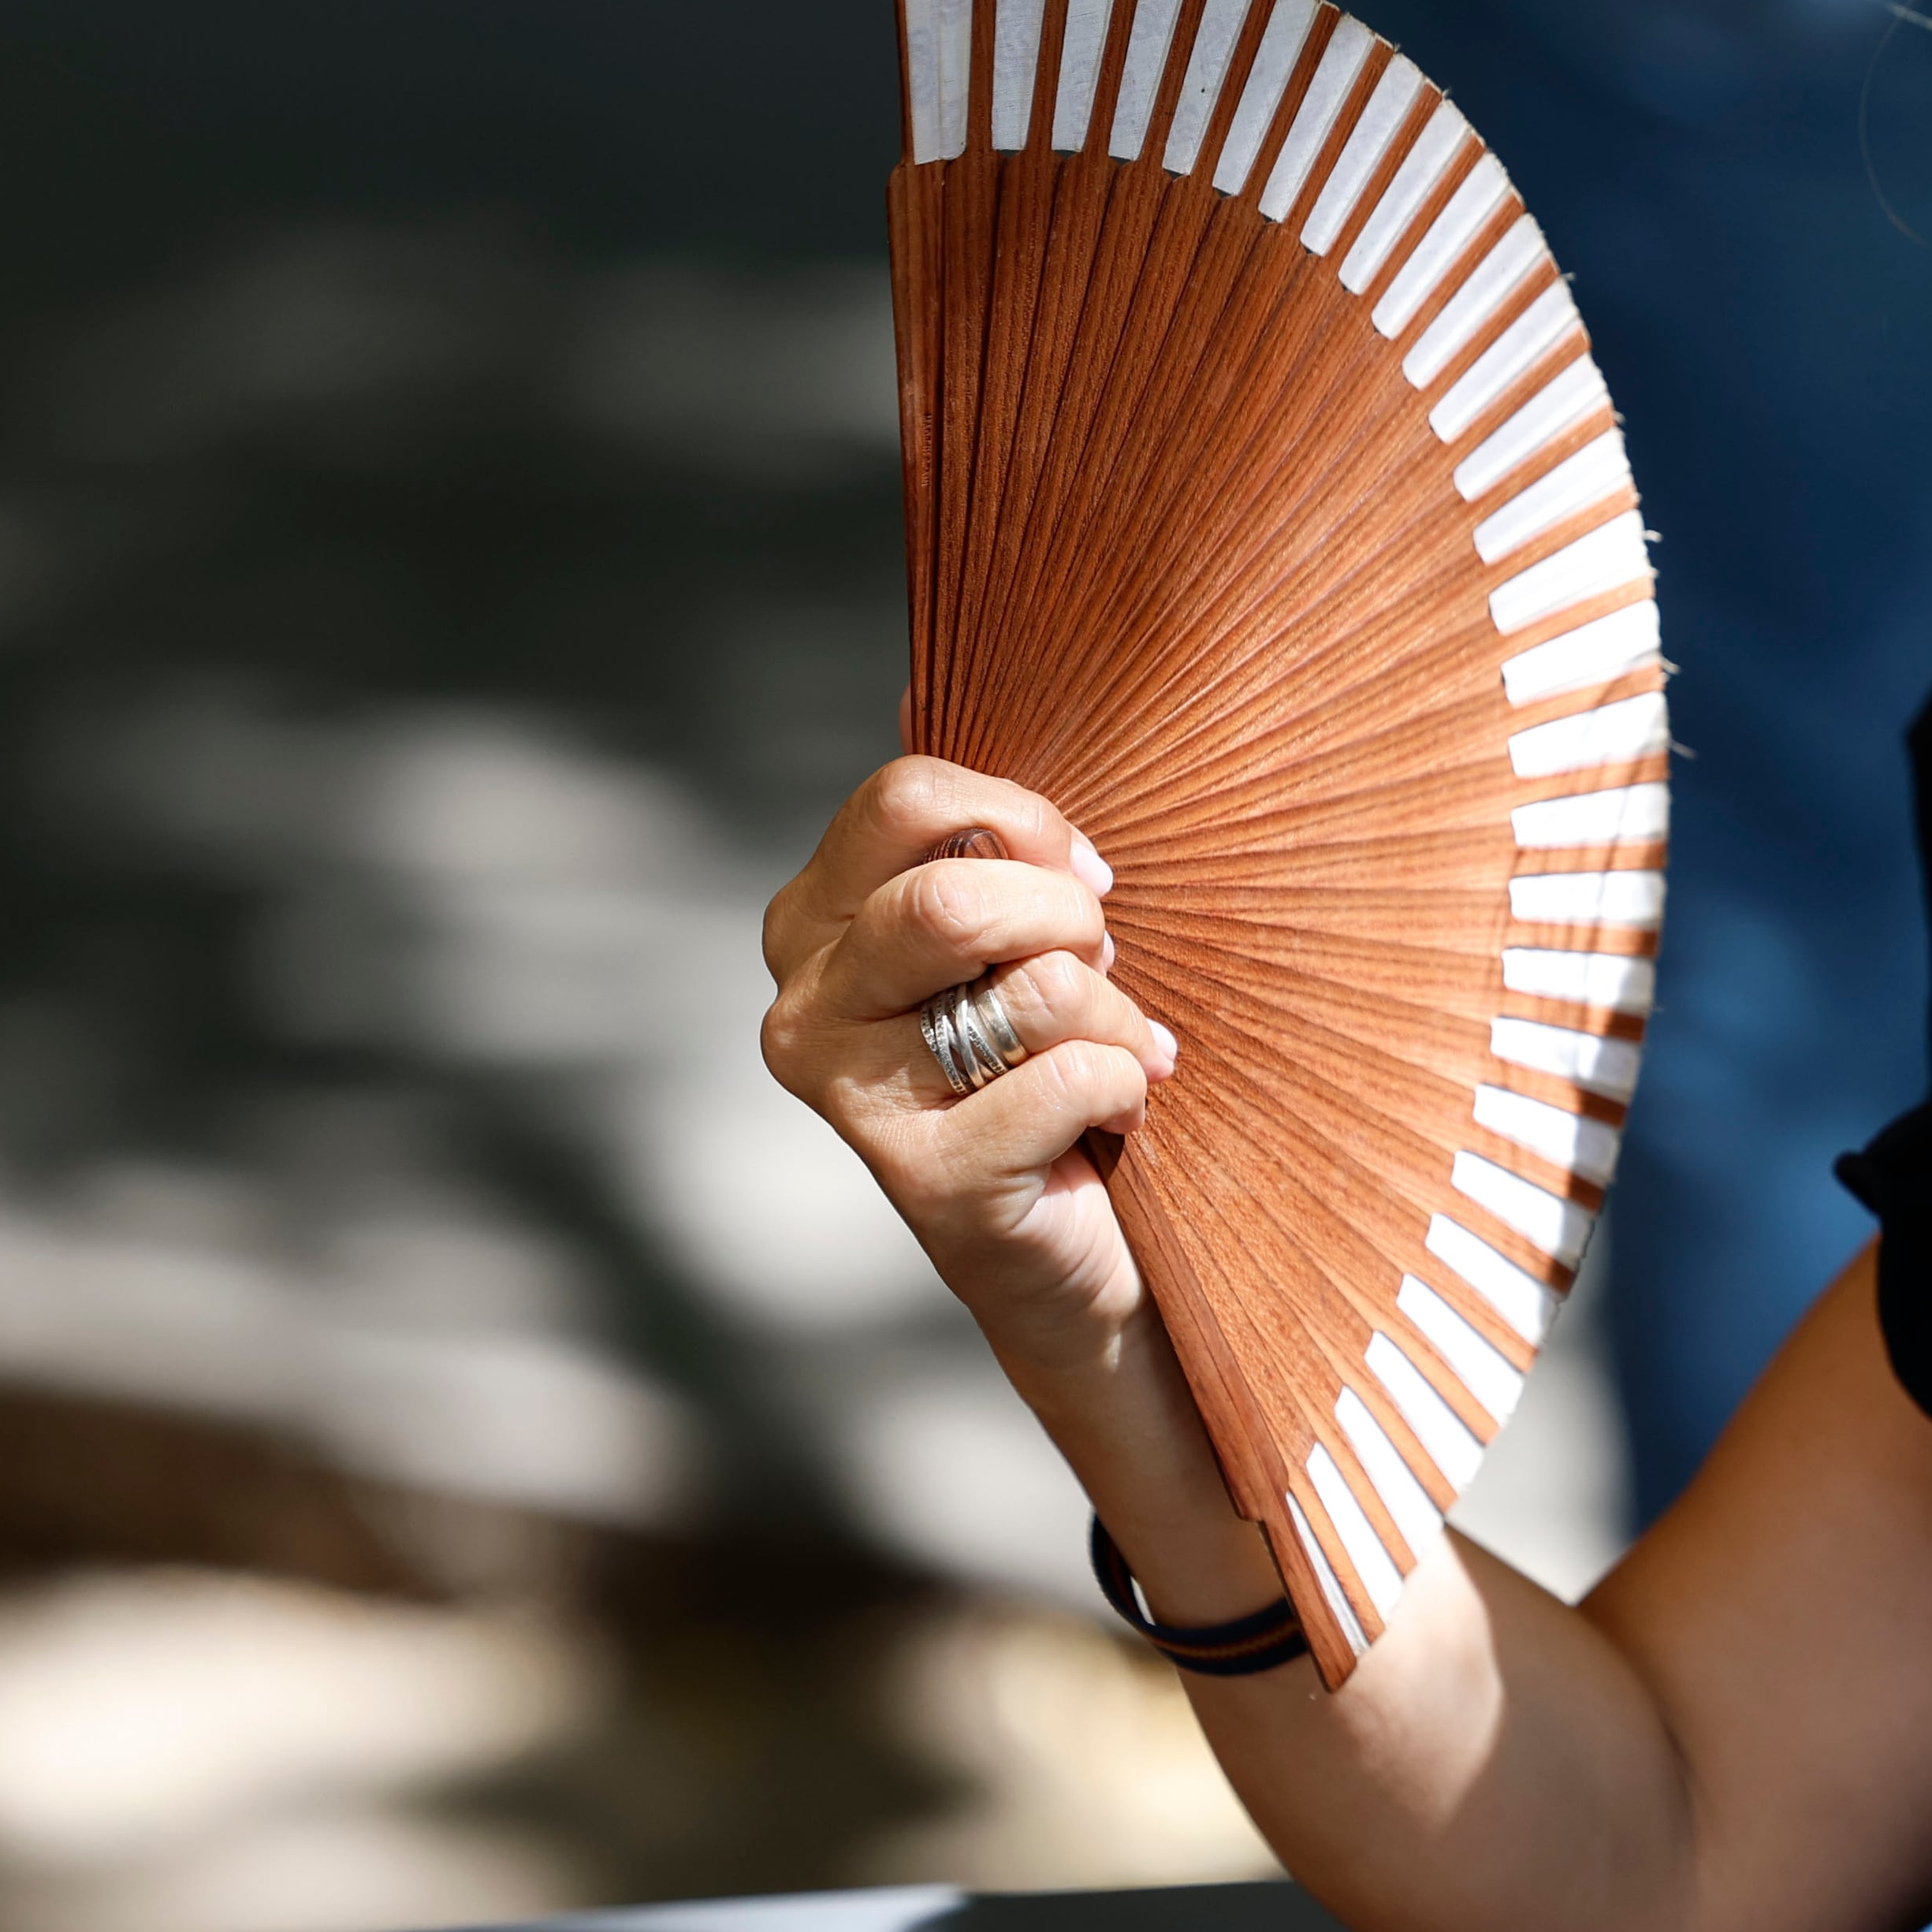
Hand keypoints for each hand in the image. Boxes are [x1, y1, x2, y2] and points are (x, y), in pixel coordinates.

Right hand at [760, 758, 1177, 1372]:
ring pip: (1024, 988)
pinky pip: (1063, 1080)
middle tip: (1108, 962)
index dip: (1025, 817)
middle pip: (952, 893)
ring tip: (1125, 1047)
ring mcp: (852, 1098)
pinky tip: (1123, 1116)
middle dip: (1069, 919)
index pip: (907, 795)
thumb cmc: (1054, 1060)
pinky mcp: (925, 1181)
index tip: (1088, 873)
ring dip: (1113, 1011)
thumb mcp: (1021, 929)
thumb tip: (923, 685)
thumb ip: (975, 826)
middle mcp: (807, 1002)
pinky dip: (1123, 1085)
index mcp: (818, 917)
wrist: (1082, 1246)